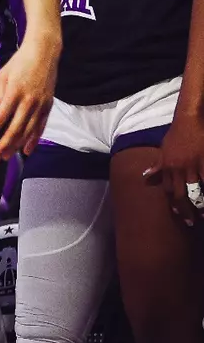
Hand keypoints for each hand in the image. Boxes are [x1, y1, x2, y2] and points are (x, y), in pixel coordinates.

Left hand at [0, 37, 57, 160]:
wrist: (44, 53)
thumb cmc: (19, 63)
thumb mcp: (3, 75)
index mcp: (14, 92)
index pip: (0, 117)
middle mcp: (29, 101)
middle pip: (15, 129)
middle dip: (4, 145)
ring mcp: (40, 105)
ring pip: (28, 131)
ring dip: (17, 146)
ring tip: (6, 157)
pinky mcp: (49, 106)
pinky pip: (41, 127)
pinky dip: (34, 140)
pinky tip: (26, 151)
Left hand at [144, 110, 203, 224]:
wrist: (188, 121)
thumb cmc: (176, 135)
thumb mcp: (163, 150)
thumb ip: (157, 165)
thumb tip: (145, 176)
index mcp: (167, 166)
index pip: (168, 190)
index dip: (173, 203)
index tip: (177, 214)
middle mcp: (178, 169)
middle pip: (181, 194)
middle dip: (186, 209)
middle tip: (191, 221)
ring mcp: (192, 167)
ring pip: (196, 190)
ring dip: (200, 204)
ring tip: (202, 214)